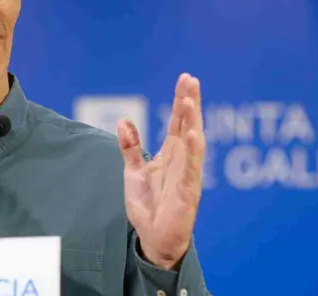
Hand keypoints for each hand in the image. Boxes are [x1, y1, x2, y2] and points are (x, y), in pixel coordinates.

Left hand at [117, 73, 205, 269]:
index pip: (178, 122)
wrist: (153, 239)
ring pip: (193, 143)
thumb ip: (130, 147)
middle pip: (188, 126)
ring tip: (190, 100)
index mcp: (171, 154)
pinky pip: (192, 170)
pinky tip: (195, 135)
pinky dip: (194, 152)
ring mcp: (188, 176)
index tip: (186, 78)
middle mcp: (183, 161)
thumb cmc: (149, 205)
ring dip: (192, 121)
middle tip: (191, 80)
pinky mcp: (188, 193)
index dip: (181, 101)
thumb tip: (123, 120)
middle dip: (190, 103)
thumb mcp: (133, 172)